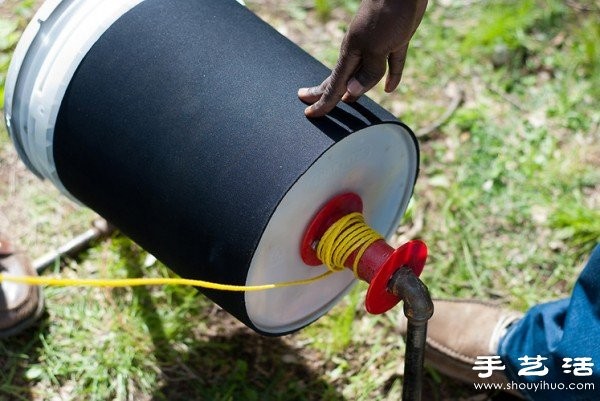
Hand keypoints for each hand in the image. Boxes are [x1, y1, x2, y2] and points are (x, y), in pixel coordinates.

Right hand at [298, 0, 426, 116]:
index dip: (323, 102)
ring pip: (365, 74)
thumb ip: (368, 72)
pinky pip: (391, 65)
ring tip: (345, 99)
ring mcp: (378, 45)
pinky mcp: (396, 39)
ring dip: (355, 89)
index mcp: (351, 54)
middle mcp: (360, 51)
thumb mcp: (377, 48)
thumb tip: (351, 94)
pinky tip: (389, 89)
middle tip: (309, 104)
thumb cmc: (388, 14)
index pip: (334, 85)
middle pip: (341, 79)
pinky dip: (390, 78)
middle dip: (326, 93)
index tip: (309, 114)